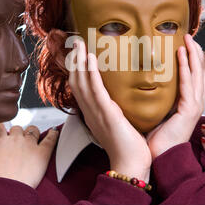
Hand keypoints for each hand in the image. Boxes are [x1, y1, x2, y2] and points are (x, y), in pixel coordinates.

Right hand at [0, 123, 57, 188]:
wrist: (6, 188)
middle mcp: (15, 139)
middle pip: (17, 128)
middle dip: (17, 132)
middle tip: (16, 140)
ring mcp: (30, 144)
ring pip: (33, 130)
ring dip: (33, 132)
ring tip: (33, 135)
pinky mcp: (42, 153)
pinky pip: (50, 139)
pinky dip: (54, 134)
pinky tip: (55, 132)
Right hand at [68, 40, 151, 182]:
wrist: (130, 162)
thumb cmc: (127, 145)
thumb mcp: (117, 122)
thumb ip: (115, 108)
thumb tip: (120, 96)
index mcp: (92, 112)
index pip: (79, 87)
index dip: (76, 69)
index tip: (78, 54)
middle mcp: (90, 111)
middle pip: (76, 81)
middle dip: (75, 60)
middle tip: (76, 42)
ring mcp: (96, 112)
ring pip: (81, 82)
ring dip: (80, 60)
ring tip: (80, 43)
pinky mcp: (106, 113)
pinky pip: (95, 89)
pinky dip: (91, 72)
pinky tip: (91, 58)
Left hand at [146, 34, 204, 158]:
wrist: (159, 157)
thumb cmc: (156, 138)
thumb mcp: (158, 112)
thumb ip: (158, 98)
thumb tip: (144, 83)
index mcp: (189, 103)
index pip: (195, 76)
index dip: (193, 59)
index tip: (185, 43)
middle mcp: (195, 102)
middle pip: (201, 71)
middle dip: (196, 52)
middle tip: (188, 35)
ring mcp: (194, 105)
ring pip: (197, 73)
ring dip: (193, 53)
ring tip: (187, 38)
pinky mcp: (189, 109)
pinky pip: (188, 83)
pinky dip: (185, 66)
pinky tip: (181, 52)